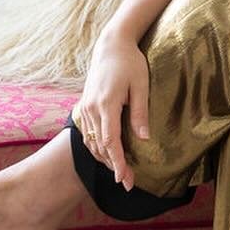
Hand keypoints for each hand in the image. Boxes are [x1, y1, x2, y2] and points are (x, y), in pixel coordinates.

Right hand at [74, 35, 150, 190]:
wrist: (110, 46)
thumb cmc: (130, 63)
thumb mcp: (140, 85)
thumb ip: (140, 112)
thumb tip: (145, 138)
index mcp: (106, 104)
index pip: (110, 141)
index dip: (118, 163)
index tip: (124, 179)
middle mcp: (91, 109)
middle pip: (100, 146)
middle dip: (113, 166)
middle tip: (127, 183)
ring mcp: (85, 108)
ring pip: (91, 142)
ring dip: (103, 159)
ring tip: (119, 173)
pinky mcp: (84, 106)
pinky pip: (87, 134)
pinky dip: (96, 147)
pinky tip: (106, 155)